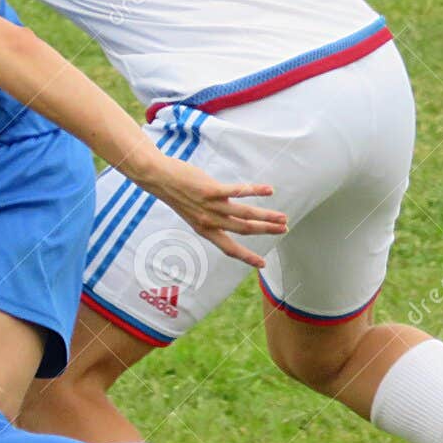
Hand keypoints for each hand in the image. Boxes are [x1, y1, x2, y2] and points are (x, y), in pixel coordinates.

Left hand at [137, 153, 287, 267]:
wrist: (158, 178)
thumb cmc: (178, 192)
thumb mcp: (193, 212)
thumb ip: (212, 216)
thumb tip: (231, 213)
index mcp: (205, 229)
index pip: (229, 248)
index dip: (246, 257)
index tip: (262, 264)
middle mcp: (209, 221)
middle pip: (244, 230)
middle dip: (266, 231)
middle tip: (283, 230)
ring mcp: (210, 206)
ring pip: (244, 215)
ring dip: (266, 217)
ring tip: (282, 218)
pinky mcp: (210, 190)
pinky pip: (238, 192)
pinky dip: (255, 191)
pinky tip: (269, 191)